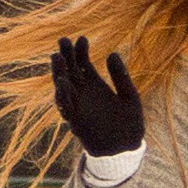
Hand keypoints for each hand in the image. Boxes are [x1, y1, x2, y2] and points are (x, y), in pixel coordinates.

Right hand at [50, 36, 144, 156]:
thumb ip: (120, 76)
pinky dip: (63, 96)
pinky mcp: (76, 122)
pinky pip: (66, 108)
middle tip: (63, 41)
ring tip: (57, 59)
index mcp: (95, 84)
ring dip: (59, 73)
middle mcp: (83, 94)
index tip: (82, 38)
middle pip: (69, 71)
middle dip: (65, 57)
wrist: (126, 148)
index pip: (82, 63)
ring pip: (63, 88)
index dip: (80, 51)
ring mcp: (78, 108)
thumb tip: (112, 53)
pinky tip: (62, 83)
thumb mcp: (129, 96)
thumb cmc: (130, 121)